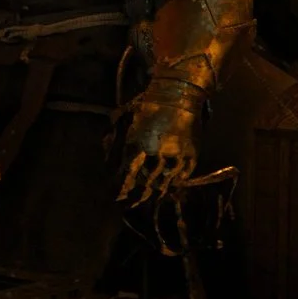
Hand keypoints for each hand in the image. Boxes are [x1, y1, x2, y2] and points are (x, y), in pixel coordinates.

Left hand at [116, 77, 201, 205]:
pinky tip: (170, 186)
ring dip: (156, 192)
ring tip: (150, 199)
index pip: (127, 175)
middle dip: (137, 196)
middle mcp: (156, 153)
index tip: (118, 198)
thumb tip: (106, 158)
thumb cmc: (146, 104)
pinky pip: (183, 175)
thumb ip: (113, 138)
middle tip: (131, 205)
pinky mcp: (191, 154)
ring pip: (164, 182)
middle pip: (145, 183)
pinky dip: (175, 182)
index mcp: (137, 144)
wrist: (178, 93)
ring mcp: (175, 155)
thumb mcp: (122, 117)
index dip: (122, 189)